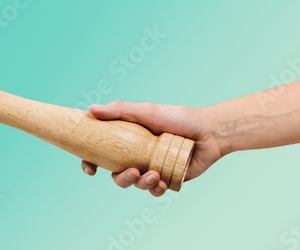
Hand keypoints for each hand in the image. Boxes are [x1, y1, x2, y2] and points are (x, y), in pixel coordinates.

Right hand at [82, 101, 224, 195]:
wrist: (209, 131)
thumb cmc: (179, 117)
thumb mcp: (148, 111)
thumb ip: (120, 111)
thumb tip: (91, 109)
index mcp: (129, 140)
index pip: (104, 153)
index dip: (92, 162)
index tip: (90, 168)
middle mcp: (138, 155)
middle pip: (118, 174)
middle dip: (121, 178)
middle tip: (133, 171)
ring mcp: (152, 168)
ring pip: (136, 185)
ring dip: (141, 183)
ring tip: (155, 174)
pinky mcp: (168, 179)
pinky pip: (155, 191)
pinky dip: (156, 189)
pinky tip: (163, 180)